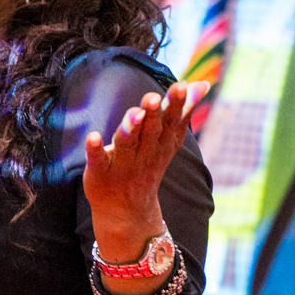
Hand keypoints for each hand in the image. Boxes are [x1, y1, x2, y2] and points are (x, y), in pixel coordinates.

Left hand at [83, 80, 207, 266]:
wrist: (126, 211)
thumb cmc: (147, 166)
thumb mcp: (168, 141)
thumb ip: (182, 112)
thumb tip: (202, 83)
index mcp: (161, 143)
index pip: (170, 121)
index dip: (176, 104)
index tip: (181, 85)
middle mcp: (144, 153)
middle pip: (150, 132)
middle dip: (153, 114)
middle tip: (153, 97)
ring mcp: (122, 164)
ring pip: (126, 145)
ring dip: (129, 129)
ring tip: (133, 113)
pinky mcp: (100, 173)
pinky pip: (97, 160)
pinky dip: (95, 149)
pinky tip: (93, 136)